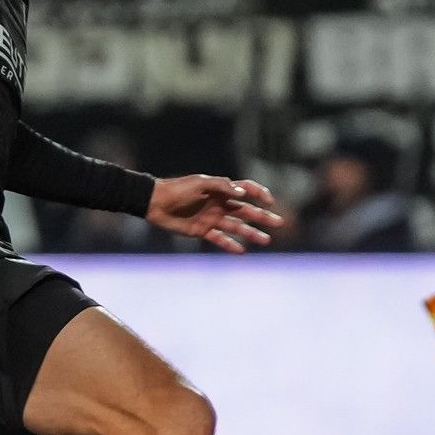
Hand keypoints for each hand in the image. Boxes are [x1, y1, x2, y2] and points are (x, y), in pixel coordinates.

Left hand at [145, 176, 282, 253]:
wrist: (155, 202)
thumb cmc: (177, 189)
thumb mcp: (200, 183)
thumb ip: (222, 186)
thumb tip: (242, 193)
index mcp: (220, 190)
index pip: (246, 189)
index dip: (259, 193)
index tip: (269, 201)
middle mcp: (219, 204)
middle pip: (246, 211)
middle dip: (263, 216)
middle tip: (279, 223)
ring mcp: (212, 218)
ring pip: (237, 226)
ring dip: (251, 233)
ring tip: (266, 240)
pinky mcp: (202, 230)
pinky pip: (219, 239)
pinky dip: (230, 245)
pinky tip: (242, 252)